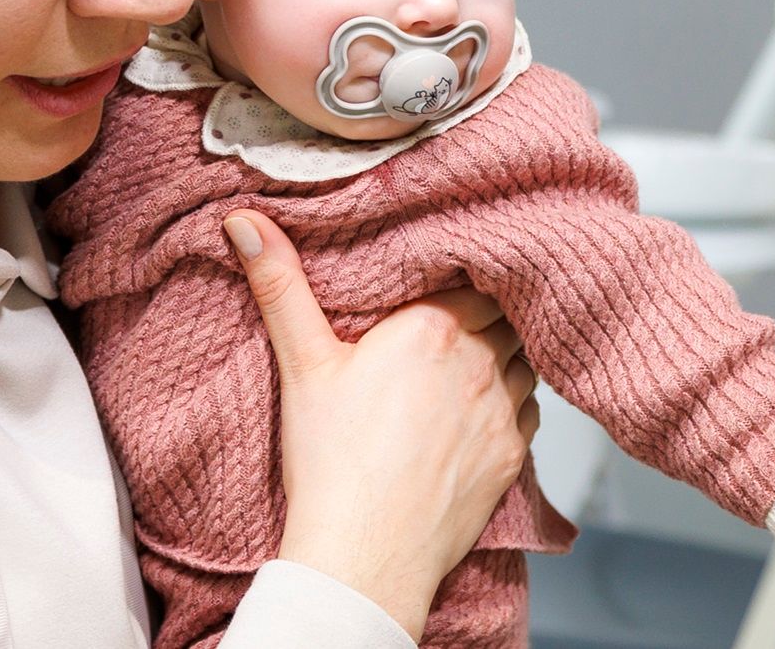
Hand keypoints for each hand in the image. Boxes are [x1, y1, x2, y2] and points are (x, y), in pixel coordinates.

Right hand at [226, 210, 538, 639]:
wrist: (365, 553)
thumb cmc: (330, 461)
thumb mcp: (302, 364)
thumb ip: (280, 285)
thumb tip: (244, 220)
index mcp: (433, 327)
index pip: (478, 275)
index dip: (468, 273)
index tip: (452, 276)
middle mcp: (479, 360)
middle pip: (506, 313)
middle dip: (490, 309)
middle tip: (464, 314)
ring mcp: (502, 410)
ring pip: (524, 359)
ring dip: (507, 354)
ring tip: (476, 359)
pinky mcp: (512, 455)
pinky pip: (530, 410)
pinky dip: (514, 403)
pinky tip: (484, 409)